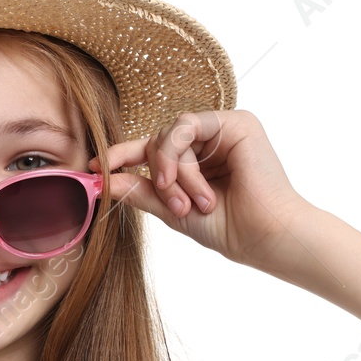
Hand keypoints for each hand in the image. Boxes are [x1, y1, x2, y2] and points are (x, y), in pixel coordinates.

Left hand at [88, 110, 314, 269]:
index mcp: (199, 161)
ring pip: (169, 135)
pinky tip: (192, 184)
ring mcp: (223, 130)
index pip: (153, 149)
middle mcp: (210, 141)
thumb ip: (142, 192)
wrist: (265, 237)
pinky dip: (179, 156)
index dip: (123, 155)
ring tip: (190, 202)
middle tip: (175, 205)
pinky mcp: (236, 122)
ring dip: (172, 172)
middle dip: (158, 175)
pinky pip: (185, 125)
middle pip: (157, 141)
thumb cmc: (230, 229)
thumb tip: (106, 180)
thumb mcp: (174, 210)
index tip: (94, 167)